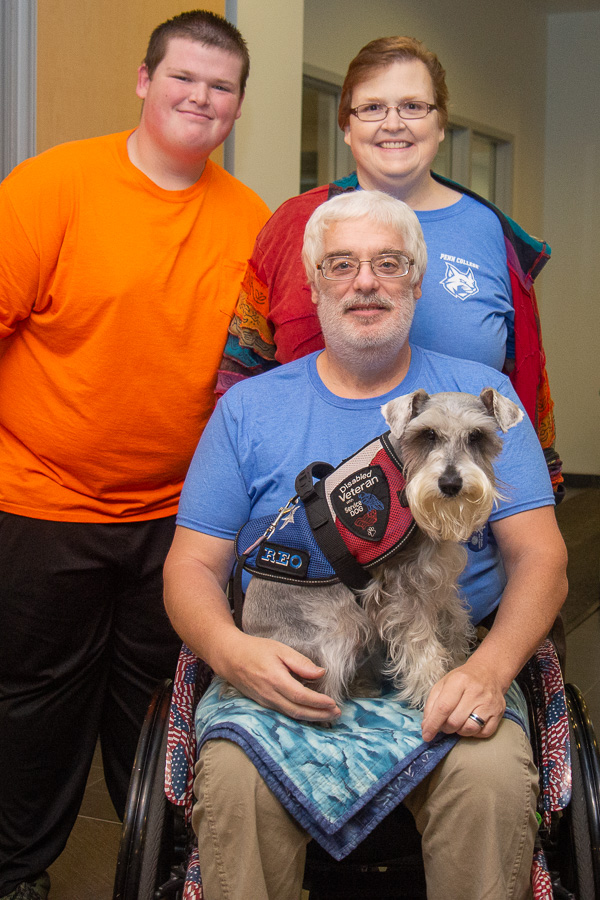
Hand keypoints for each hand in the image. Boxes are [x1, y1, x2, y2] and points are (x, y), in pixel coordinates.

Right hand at [217, 631, 341, 722]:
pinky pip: (284, 713)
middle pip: (298, 711)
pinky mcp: (262, 704)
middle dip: (319, 715)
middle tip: (337, 714)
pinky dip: (299, 715)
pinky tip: (310, 713)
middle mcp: (270, 694)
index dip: (319, 702)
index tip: (333, 703)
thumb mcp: (280, 649)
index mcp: (275, 679)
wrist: (229, 657)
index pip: (301, 696)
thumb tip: (321, 673)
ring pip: (291, 715)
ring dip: (312, 717)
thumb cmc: (255, 650)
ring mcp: (265, 701)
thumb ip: (300, 663)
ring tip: (329, 715)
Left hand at [420, 658, 505, 742]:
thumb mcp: (443, 684)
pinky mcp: (498, 713)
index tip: (426, 735)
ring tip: (458, 722)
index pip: (443, 708)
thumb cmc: (462, 680)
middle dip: (445, 728)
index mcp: (459, 681)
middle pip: (455, 721)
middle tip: (444, 724)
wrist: (489, 672)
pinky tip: (470, 724)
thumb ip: (432, 704)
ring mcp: (488, 703)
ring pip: (469, 729)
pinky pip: (484, 733)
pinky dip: (474, 734)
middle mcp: (475, 692)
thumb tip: (426, 726)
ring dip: (459, 731)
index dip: (433, 724)